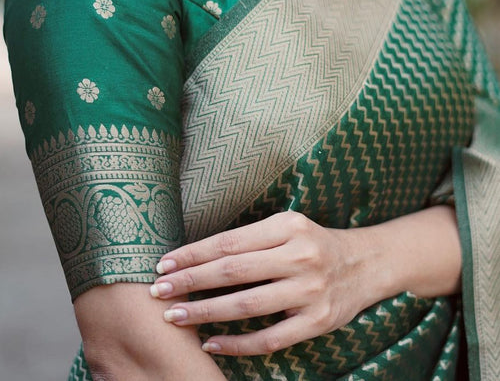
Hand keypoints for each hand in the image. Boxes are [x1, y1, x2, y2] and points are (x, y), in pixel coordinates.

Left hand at [150, 211, 375, 355]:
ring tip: (175, 316)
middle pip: (233, 272)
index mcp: (289, 226)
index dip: (193, 254)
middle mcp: (300, 256)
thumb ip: (251, 238)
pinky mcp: (317, 322)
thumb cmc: (313, 243)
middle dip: (191, 282)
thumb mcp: (288, 227)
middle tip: (158, 291)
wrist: (365, 265)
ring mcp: (310, 291)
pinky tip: (211, 343)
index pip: (230, 241)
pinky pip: (270, 339)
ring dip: (205, 313)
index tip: (164, 264)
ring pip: (247, 306)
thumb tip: (195, 256)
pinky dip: (237, 344)